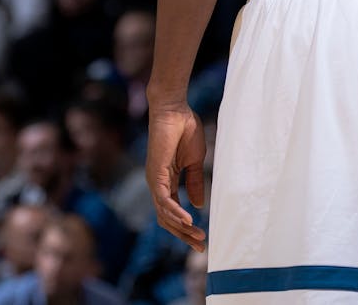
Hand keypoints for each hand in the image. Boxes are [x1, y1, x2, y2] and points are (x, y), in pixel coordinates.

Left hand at [145, 102, 207, 250]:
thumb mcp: (195, 161)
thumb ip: (195, 182)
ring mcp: (155, 180)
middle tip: (201, 246)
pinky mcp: (155, 174)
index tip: (202, 240)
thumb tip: (198, 205)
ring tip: (198, 236)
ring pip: (164, 214)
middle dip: (183, 235)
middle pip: (167, 219)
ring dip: (181, 228)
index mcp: (167, 182)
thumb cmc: (185, 130)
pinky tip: (188, 220)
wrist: (175, 110)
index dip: (187, 228)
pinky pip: (163, 200)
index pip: (174, 212)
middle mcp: (158, 185)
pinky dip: (175, 211)